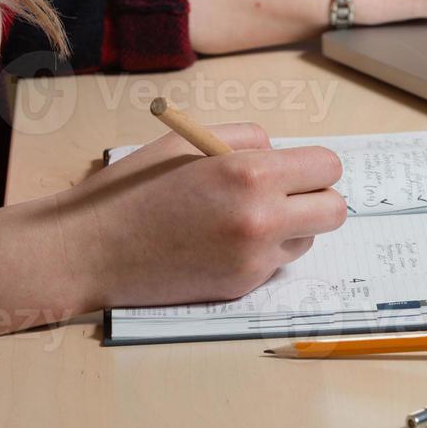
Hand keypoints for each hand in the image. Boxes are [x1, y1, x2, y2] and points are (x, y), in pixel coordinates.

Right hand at [58, 123, 346, 307]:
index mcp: (251, 173)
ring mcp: (254, 259)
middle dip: (316, 198)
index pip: (327, 166)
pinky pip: (274, 263)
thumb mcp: (187, 141)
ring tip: (241, 218)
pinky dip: (260, 251)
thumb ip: (245, 140)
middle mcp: (262, 219)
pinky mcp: (242, 287)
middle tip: (285, 194)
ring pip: (307, 239)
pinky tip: (219, 243)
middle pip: (334, 210)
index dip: (313, 165)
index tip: (295, 168)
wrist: (92, 251)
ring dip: (289, 227)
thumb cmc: (133, 189)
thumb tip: (282, 152)